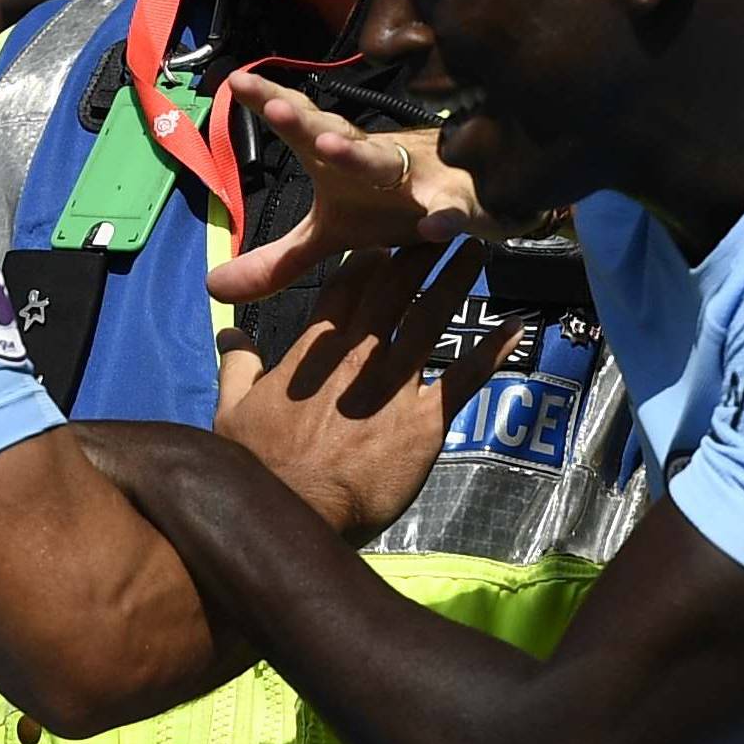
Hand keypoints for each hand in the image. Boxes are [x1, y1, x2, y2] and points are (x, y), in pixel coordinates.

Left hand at [205, 73, 494, 306]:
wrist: (472, 194)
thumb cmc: (391, 205)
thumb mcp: (332, 235)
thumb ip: (279, 260)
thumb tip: (213, 288)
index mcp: (341, 159)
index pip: (302, 125)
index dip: (271, 103)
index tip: (236, 81)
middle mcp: (376, 159)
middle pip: (337, 136)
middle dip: (307, 122)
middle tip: (277, 108)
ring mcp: (419, 177)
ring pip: (389, 162)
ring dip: (361, 156)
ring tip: (330, 148)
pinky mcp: (460, 203)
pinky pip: (454, 208)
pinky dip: (447, 216)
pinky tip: (435, 227)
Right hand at [213, 244, 519, 541]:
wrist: (293, 513)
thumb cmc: (258, 465)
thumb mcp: (232, 409)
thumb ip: (237, 364)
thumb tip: (228, 332)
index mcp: (315, 351)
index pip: (343, 290)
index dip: (366, 262)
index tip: (383, 243)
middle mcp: (358, 356)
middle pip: (393, 292)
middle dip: (416, 257)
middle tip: (439, 230)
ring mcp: (394, 385)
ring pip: (431, 319)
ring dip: (456, 283)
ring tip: (477, 252)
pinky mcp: (425, 421)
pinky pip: (464, 378)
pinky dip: (491, 351)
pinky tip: (514, 327)